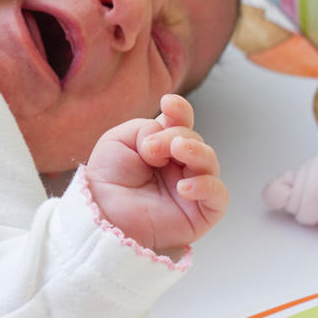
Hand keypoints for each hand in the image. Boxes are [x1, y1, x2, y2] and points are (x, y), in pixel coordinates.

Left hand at [82, 95, 227, 253]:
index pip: (180, 123)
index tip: (169, 104)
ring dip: (196, 152)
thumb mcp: (118, 141)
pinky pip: (217, 196)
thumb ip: (145, 128)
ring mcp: (191, 188)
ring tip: (177, 151)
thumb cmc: (107, 180)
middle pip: (194, 140)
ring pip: (210, 162)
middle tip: (152, 147)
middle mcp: (180, 165)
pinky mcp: (200, 213)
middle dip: (176, 136)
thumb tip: (168, 136)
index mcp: (162, 145)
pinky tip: (184, 188)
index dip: (180, 111)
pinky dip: (206, 187)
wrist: (100, 214)